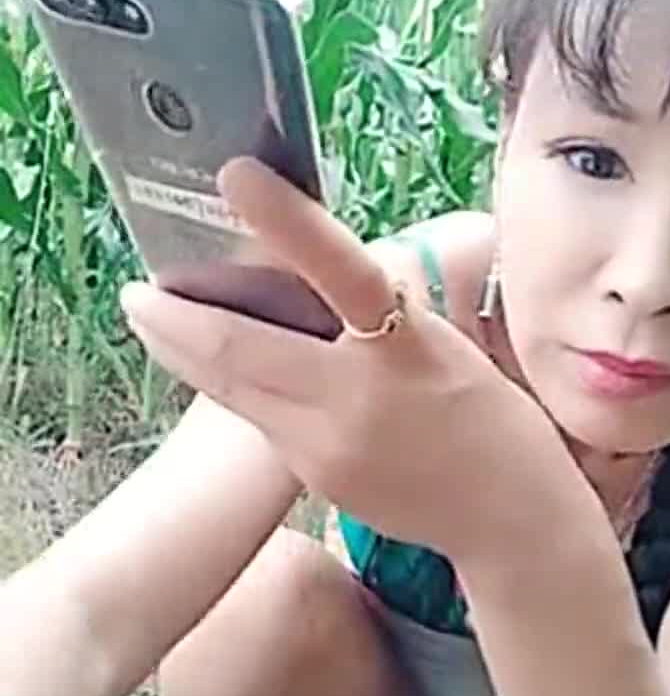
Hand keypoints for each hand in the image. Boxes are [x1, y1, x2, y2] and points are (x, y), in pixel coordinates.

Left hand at [120, 159, 593, 563]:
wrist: (509, 520)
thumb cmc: (490, 419)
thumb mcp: (448, 348)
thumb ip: (385, 314)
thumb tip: (323, 271)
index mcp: (408, 347)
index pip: (344, 272)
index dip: (288, 223)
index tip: (236, 176)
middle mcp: (359, 398)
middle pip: (244, 348)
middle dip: (176, 317)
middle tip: (134, 290)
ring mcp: (330, 447)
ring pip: (234, 390)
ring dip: (182, 352)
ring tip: (148, 320)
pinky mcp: (317, 478)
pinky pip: (262, 422)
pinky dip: (231, 388)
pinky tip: (213, 368)